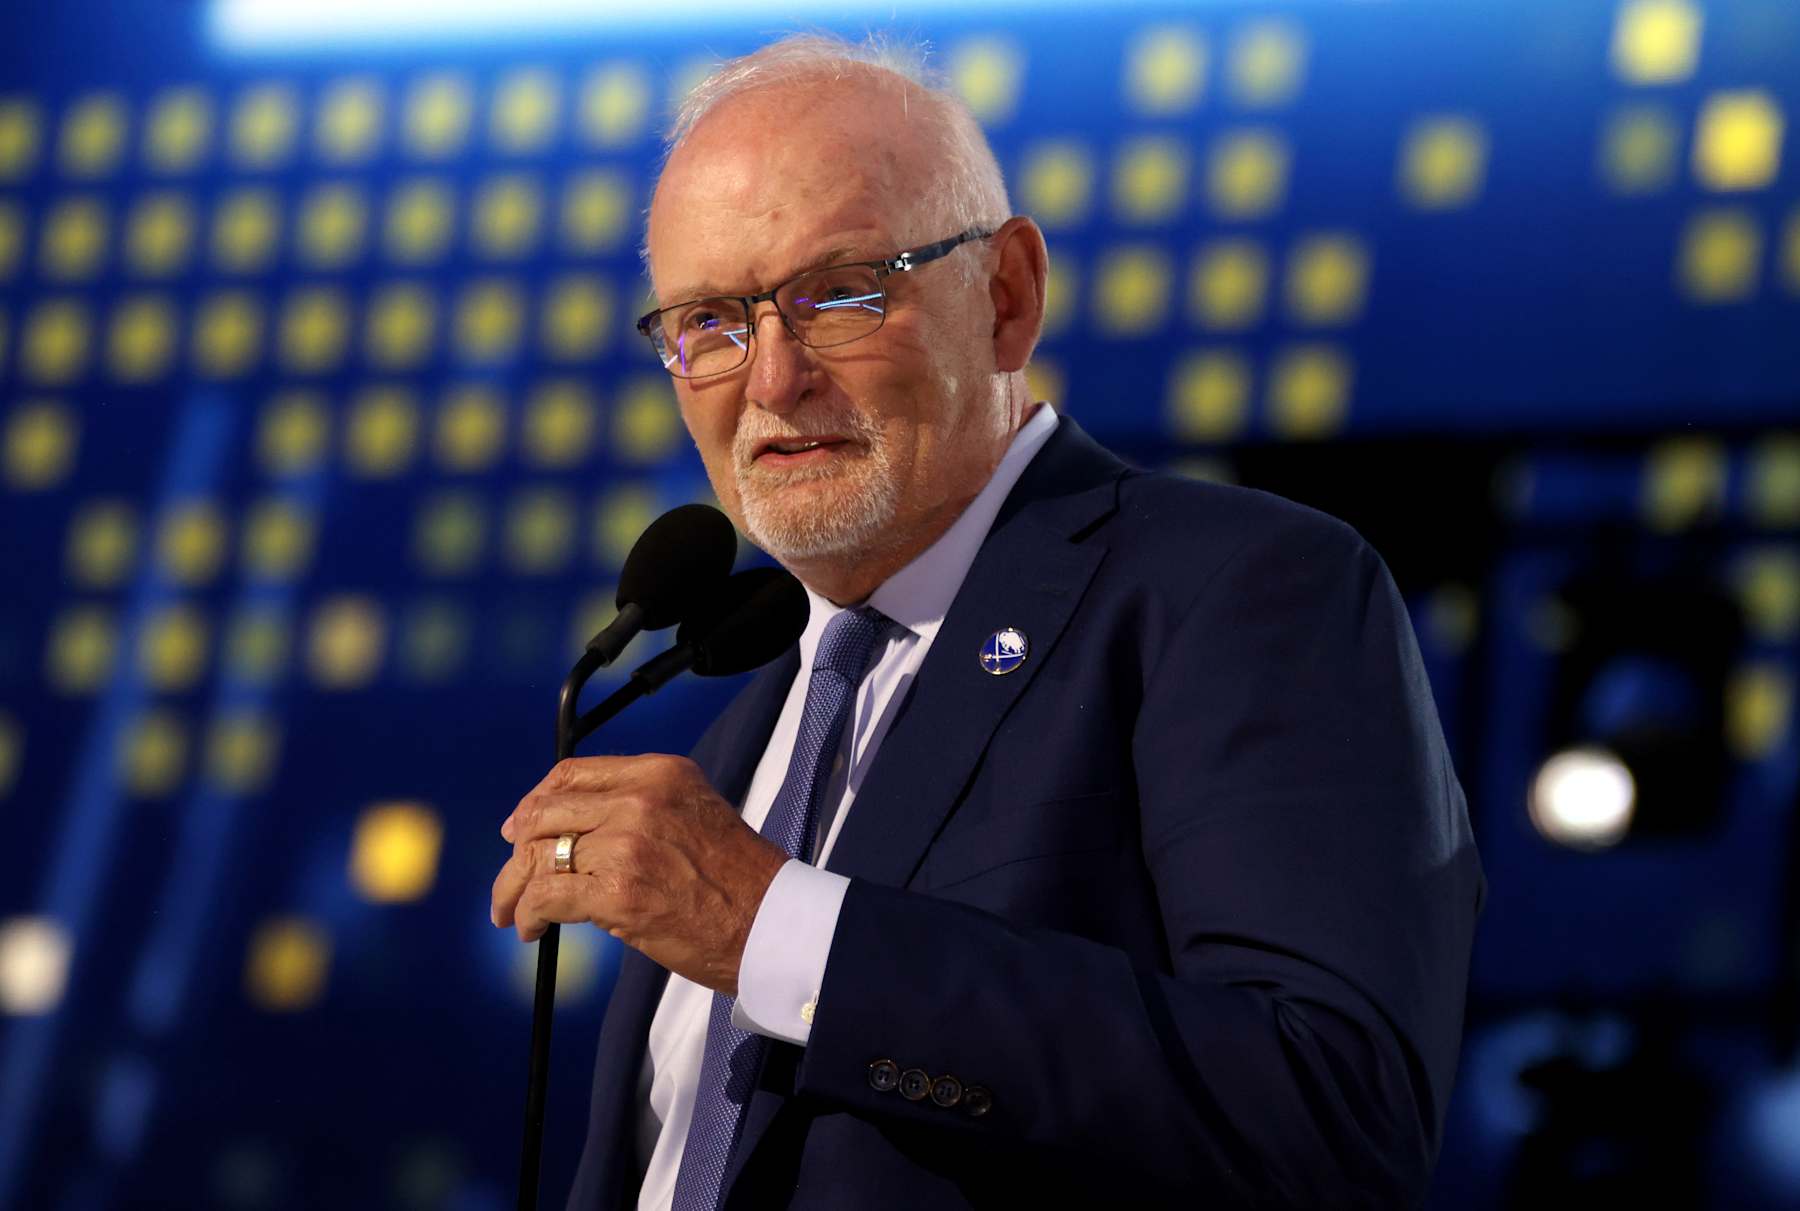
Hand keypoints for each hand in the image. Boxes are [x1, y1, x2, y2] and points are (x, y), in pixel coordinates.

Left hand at [489, 754, 789, 995]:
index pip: (573, 773)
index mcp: (660, 773)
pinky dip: (528, 914)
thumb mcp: (695, 814)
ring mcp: (627, 843)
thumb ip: (644, 809)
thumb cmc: (739, 882)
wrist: (772, 923)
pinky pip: (547, 895)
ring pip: (538, 855)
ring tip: (511, 911)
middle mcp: (640, 798)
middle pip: (546, 813)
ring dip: (514, 888)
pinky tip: (531, 929)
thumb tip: (581, 832)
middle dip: (517, 850)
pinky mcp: (618, 891)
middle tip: (510, 880)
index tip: (519, 827)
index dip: (535, 801)